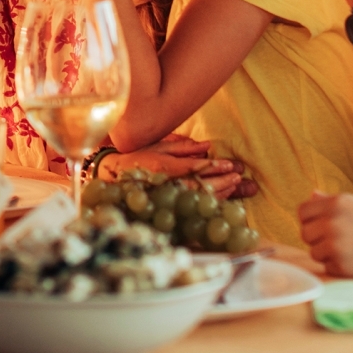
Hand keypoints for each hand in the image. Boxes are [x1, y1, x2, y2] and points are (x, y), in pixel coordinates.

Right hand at [103, 134, 258, 198]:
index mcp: (162, 167)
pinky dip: (209, 201)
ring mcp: (166, 198)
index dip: (212, 167)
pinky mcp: (167, 206)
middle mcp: (165, 184)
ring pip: (197, 198)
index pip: (191, 168)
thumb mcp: (158, 146)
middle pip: (198, 185)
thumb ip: (182, 147)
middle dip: (220, 181)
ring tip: (235, 184)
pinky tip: (222, 196)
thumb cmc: (139, 157)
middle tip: (237, 176)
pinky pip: (192, 206)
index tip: (229, 164)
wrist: (115, 177)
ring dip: (218, 192)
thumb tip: (206, 146)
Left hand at [299, 191, 352, 276]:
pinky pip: (327, 267)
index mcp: (337, 202)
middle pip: (305, 233)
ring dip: (329, 255)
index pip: (303, 212)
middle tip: (342, 242)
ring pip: (314, 252)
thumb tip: (311, 194)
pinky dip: (339, 267)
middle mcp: (332, 221)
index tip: (324, 227)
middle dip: (319, 239)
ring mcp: (335, 244)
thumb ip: (333, 202)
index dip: (311, 221)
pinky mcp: (341, 265)